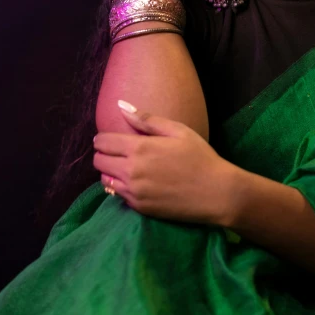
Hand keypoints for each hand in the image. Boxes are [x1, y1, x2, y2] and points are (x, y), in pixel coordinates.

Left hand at [93, 101, 234, 225]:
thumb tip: (121, 106)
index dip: (102, 138)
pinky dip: (121, 187)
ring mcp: (133, 192)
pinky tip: (137, 181)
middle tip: (118, 152)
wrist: (216, 193)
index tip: (110, 138)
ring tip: (126, 167)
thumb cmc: (200, 156)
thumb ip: (146, 120)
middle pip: (98, 161)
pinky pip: (117, 196)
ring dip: (110, 171)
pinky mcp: (139, 208)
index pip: (102, 142)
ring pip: (105, 180)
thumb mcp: (177, 130)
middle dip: (103, 154)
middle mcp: (131, 171)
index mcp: (139, 148)